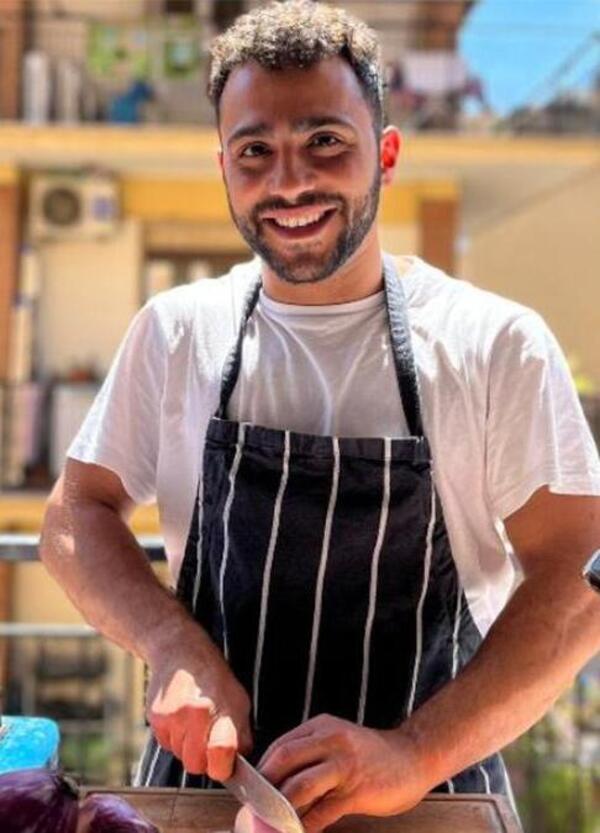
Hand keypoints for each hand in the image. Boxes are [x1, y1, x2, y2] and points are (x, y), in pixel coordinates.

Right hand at [146, 641, 251, 780]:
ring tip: (195, 723)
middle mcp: (193, 713)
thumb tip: (239, 761)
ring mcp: (171, 716)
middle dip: (204, 760)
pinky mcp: (155, 718)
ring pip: (180, 756)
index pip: (221, 753)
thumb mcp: (239, 698)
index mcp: (219, 707)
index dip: (224, 766)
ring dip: (188, 747)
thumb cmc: (213, 675)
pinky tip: (181, 718)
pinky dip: (175, 738)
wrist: (179, 650)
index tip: (226, 763)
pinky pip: (166, 745)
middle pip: (195, 765)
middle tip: (209, 740)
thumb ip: (242, 732)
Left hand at [258, 714, 432, 832]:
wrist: (414, 757)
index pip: (280, 745)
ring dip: (281, 809)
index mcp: (322, 727)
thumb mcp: (338, 743)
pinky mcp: (357, 790)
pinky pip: (322, 811)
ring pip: (300, 786)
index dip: (262, 769)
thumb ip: (311, 755)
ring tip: (271, 823)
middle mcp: (331, 740)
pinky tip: (299, 831)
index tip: (251, 790)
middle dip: (264, 786)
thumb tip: (276, 783)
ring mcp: (345, 764)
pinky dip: (306, 824)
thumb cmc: (371, 756)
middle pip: (284, 759)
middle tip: (254, 807)